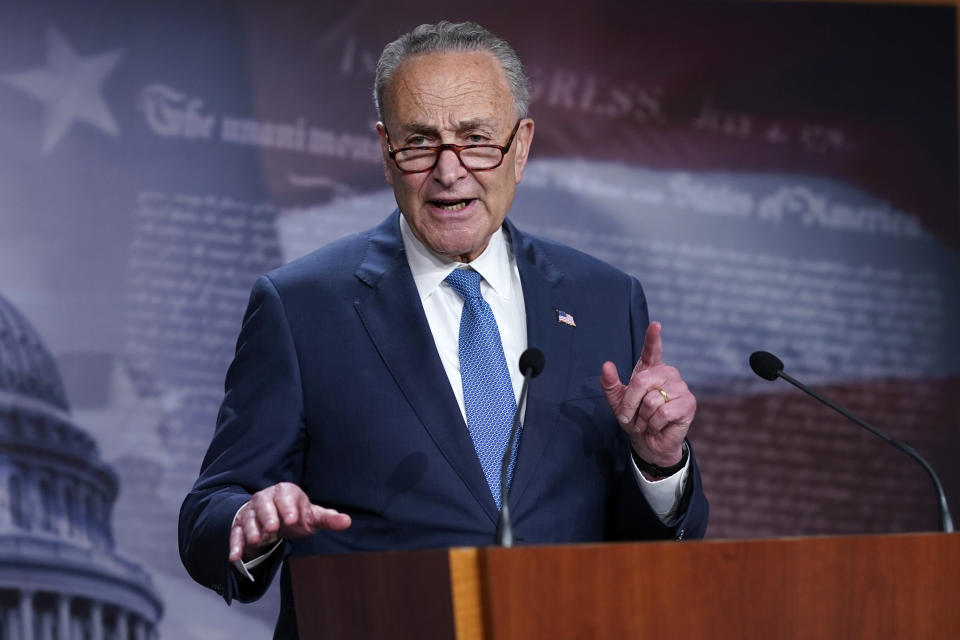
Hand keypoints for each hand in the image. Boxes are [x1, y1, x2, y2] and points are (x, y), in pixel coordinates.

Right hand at [228, 482, 351, 562]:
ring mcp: (251, 511)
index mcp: (285, 492)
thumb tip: (347, 521)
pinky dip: (235, 545)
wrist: (273, 519)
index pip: (286, 496)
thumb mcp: (312, 517)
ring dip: (251, 529)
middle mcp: (265, 498)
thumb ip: (328, 518)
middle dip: (269, 516)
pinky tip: (235, 558)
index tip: (293, 519)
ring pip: (249, 518)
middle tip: (273, 528)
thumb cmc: (296, 515)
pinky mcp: (239, 525)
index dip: (288, 507)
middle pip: (264, 504)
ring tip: (257, 540)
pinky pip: (236, 534)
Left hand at [600, 322, 695, 469]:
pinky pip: (662, 412)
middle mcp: (667, 373)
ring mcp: (680, 387)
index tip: (655, 325)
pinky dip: (654, 424)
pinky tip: (657, 426)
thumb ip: (610, 384)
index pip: (651, 350)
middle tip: (629, 417)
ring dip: (643, 417)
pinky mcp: (688, 403)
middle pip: (641, 381)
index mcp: (650, 369)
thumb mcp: (617, 402)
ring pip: (652, 400)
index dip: (653, 338)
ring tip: (647, 422)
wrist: (648, 442)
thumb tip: (606, 365)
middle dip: (630, 403)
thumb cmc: (634, 418)